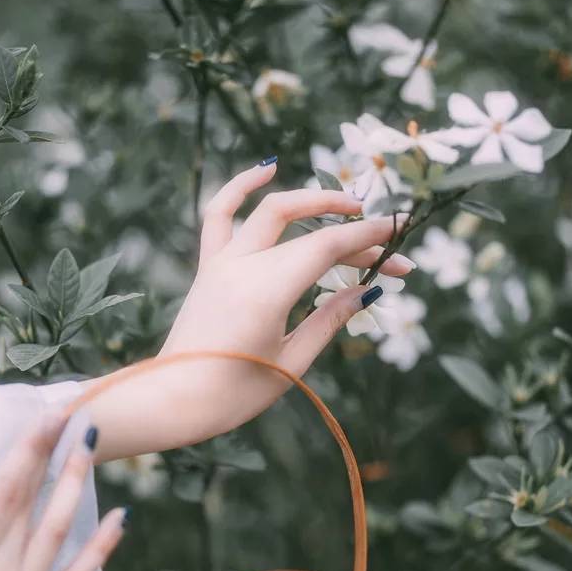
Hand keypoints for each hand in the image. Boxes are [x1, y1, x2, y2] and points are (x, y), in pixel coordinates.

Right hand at [0, 414, 125, 570]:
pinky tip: (119, 517)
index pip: (3, 489)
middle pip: (31, 500)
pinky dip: (99, 546)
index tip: (47, 413)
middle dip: (52, 452)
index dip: (28, 447)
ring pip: (58, 529)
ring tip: (89, 446)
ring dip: (76, 483)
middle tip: (73, 413)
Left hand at [89, 162, 412, 460]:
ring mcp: (221, 262)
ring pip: (271, 212)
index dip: (368, 237)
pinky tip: (268, 169)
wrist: (172, 401)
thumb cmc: (233, 395)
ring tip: (348, 204)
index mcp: (267, 291)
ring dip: (312, 201)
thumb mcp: (291, 362)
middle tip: (387, 248)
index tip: (400, 234)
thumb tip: (366, 291)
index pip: (327, 247)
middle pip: (309, 233)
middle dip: (354, 233)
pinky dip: (241, 187)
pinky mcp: (208, 268)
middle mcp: (243, 266)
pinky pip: (220, 214)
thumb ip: (328, 320)